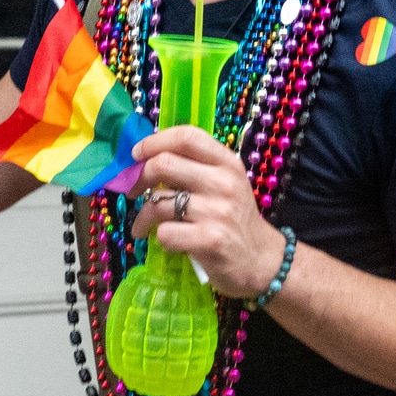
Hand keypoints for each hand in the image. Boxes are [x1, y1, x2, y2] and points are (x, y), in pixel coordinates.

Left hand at [131, 126, 286, 299]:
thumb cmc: (236, 219)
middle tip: (133, 191)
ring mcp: (218, 211)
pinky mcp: (211, 240)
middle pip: (165, 164)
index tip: (137, 154)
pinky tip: (167, 241)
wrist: (262, 259)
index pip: (187, 136)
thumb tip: (148, 160)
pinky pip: (166, 233)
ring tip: (142, 227)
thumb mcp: (225, 184)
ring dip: (142, 216)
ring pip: (159, 202)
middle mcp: (224, 182)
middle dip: (139, 177)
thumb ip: (195, 169)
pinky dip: (159, 238)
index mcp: (227, 163)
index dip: (155, 141)